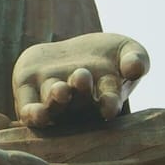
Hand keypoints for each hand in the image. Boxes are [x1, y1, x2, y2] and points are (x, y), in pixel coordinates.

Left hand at [11, 33, 149, 127]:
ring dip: (56, 100)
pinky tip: (35, 113)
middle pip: (78, 102)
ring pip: (52, 106)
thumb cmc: (108, 54)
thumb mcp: (128, 51)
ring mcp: (52, 100)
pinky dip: (31, 114)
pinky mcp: (27, 93)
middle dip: (80, 91)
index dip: (108, 104)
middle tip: (82, 76)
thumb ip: (136, 59)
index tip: (110, 105)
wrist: (72, 50)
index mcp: (104, 97)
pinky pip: (28, 109)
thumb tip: (135, 67)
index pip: (108, 103)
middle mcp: (78, 105)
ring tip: (61, 89)